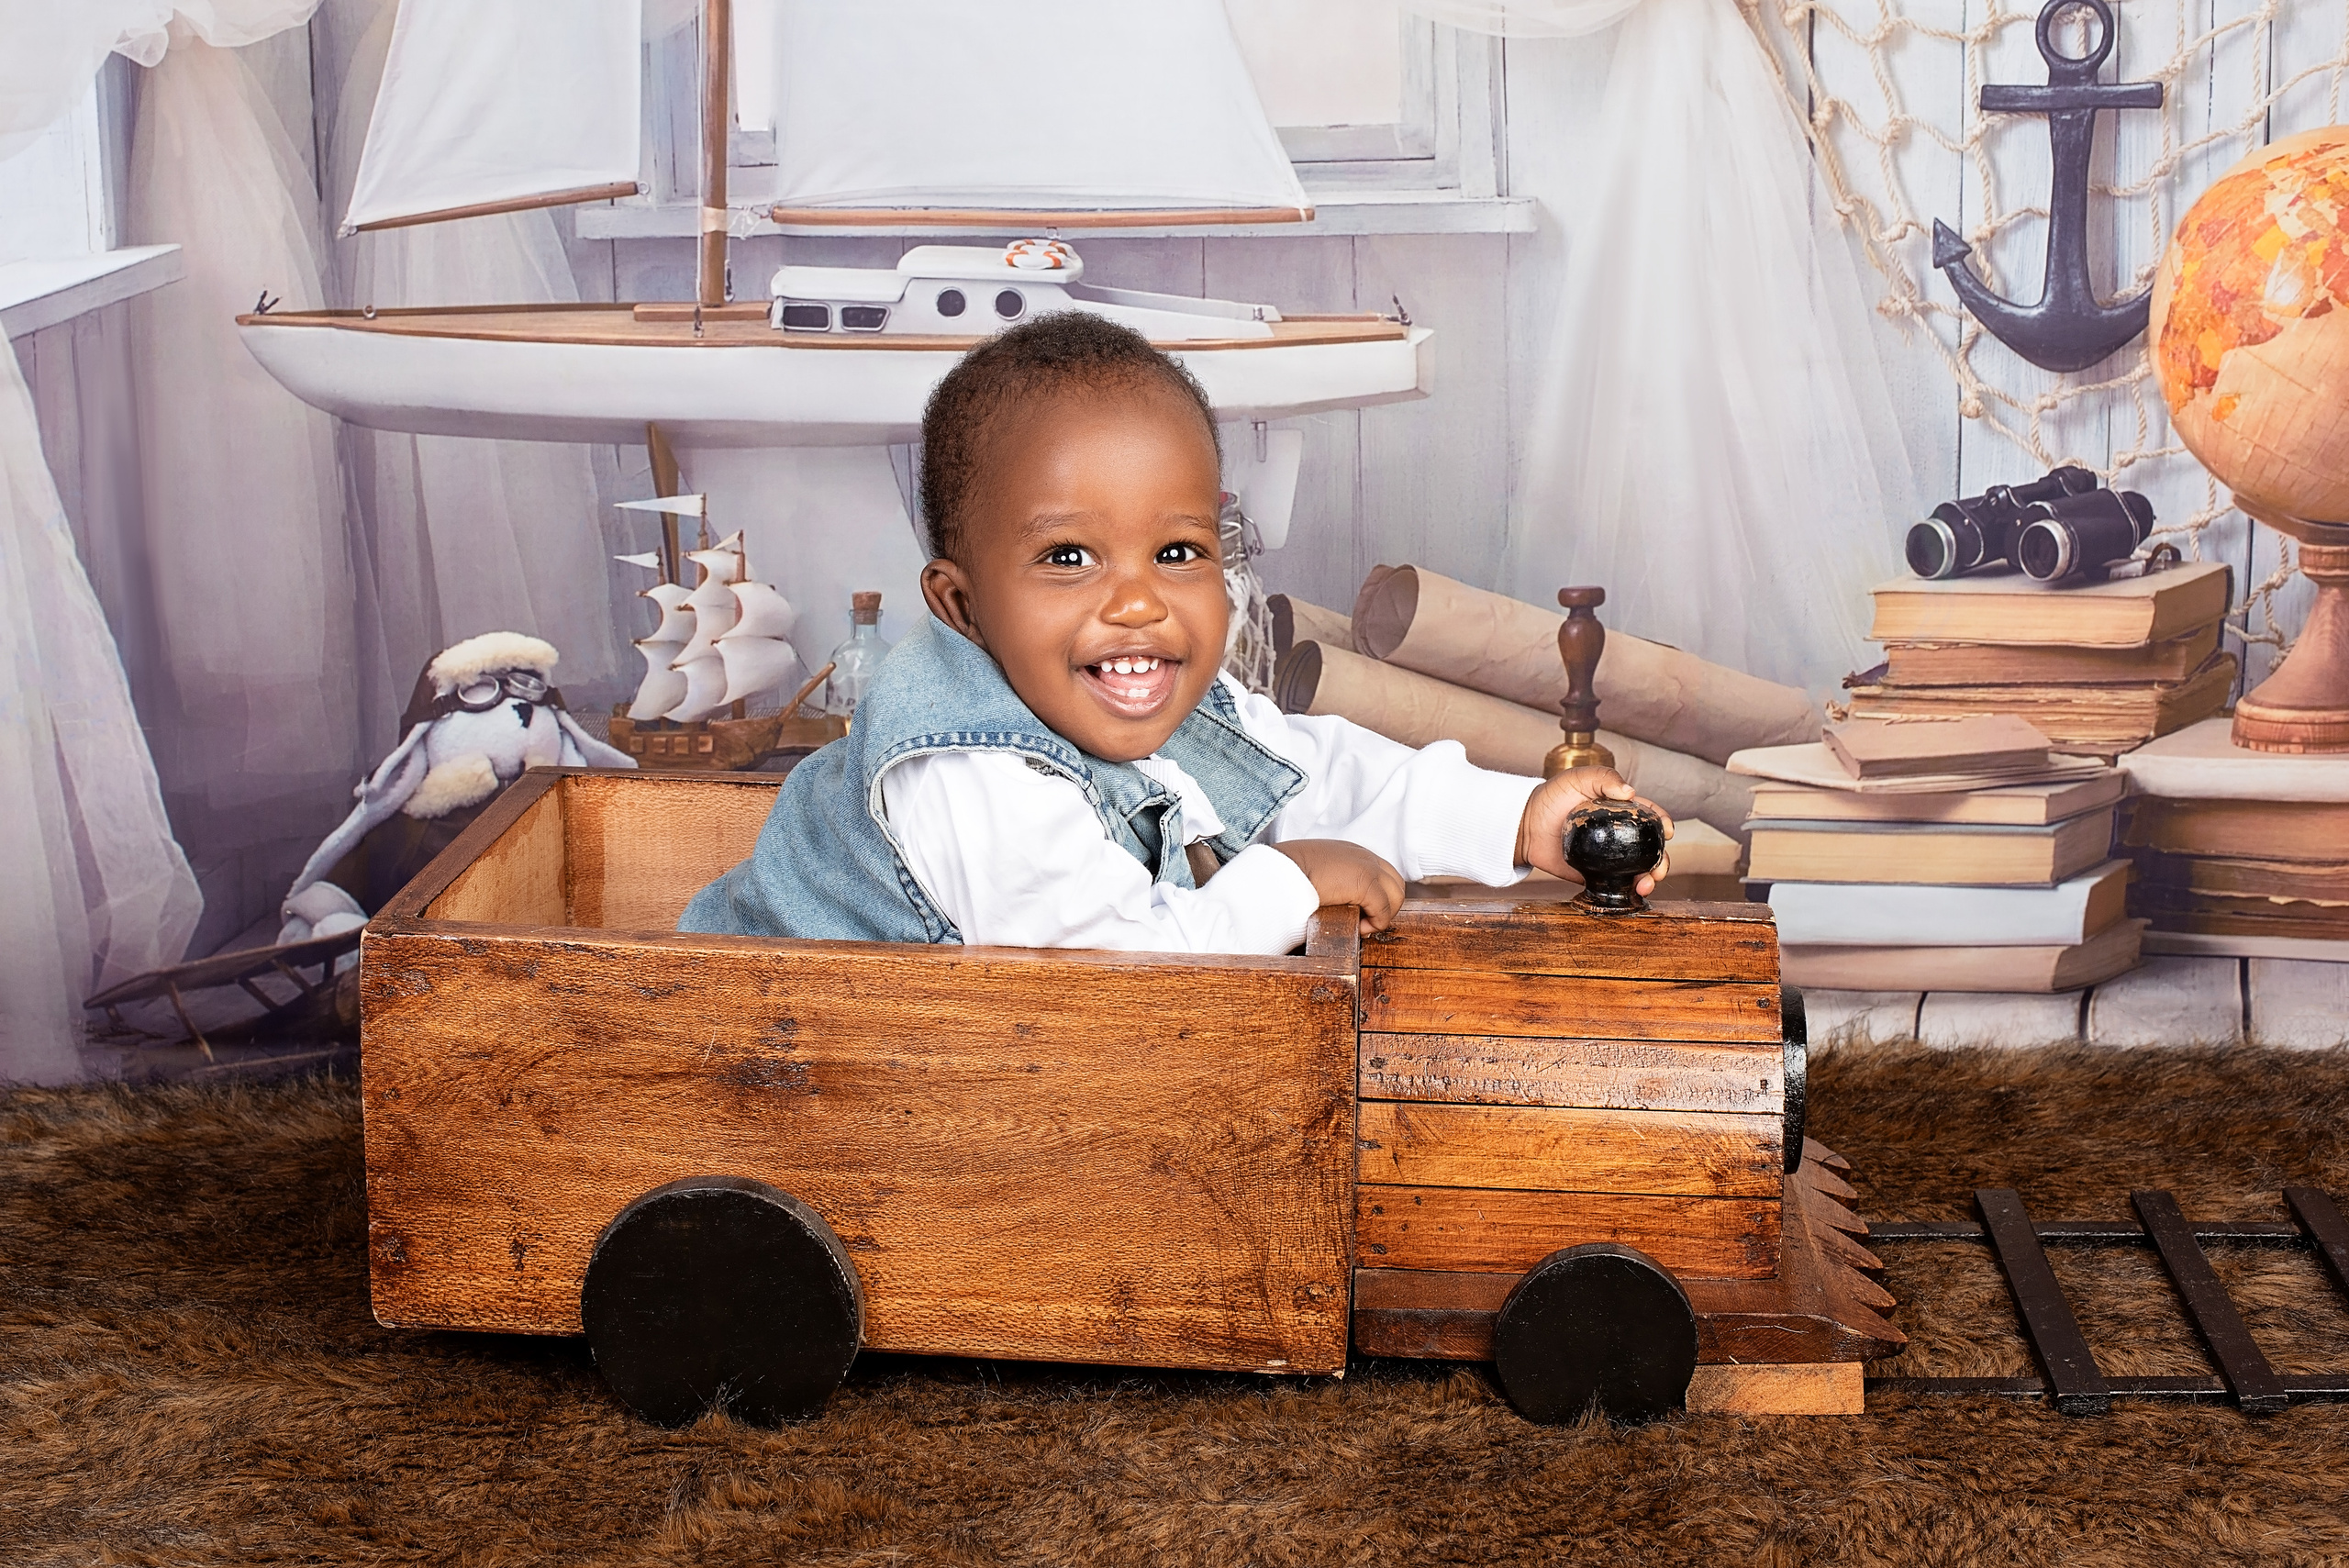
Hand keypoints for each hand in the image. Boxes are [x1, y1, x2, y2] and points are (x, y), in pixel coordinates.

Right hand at [1273, 839, 1406, 934]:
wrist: (1278, 873)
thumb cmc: (1286, 876)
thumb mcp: (1312, 872)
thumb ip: (1329, 879)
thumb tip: (1330, 898)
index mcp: (1350, 852)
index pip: (1380, 872)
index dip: (1376, 896)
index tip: (1358, 912)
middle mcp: (1363, 856)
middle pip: (1395, 883)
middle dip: (1385, 906)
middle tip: (1363, 922)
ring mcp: (1367, 867)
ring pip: (1396, 895)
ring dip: (1382, 915)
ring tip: (1361, 926)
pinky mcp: (1366, 884)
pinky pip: (1384, 910)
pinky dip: (1375, 924)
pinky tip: (1358, 929)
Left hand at [1514, 767, 1674, 895]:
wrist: (1525, 825)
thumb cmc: (1553, 796)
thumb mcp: (1579, 778)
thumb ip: (1604, 779)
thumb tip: (1630, 791)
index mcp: (1622, 810)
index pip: (1651, 817)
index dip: (1664, 824)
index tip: (1668, 831)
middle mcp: (1620, 835)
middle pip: (1652, 849)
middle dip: (1662, 860)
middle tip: (1658, 869)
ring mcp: (1609, 856)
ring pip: (1639, 869)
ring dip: (1650, 879)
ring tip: (1646, 885)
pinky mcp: (1596, 874)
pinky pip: (1616, 884)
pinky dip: (1628, 890)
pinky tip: (1632, 893)